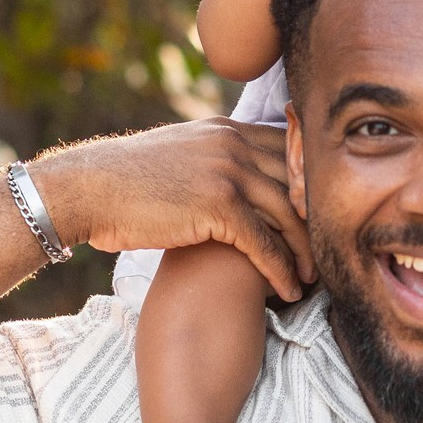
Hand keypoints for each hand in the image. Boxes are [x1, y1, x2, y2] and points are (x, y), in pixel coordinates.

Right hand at [29, 119, 310, 300]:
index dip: (312, 188)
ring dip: (308, 252)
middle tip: (333, 253)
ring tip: (316, 280)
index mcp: (229, 130)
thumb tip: (236, 178)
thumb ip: (216, 158)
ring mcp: (230, 172)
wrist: (89, 187)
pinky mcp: (219, 205)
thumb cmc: (128, 180)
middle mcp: (236, 144)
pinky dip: (283, 272)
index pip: (292, 153)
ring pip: (290, 215)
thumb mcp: (181, 153)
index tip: (324, 218)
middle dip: (319, 221)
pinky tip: (290, 293)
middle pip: (299, 183)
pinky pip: (266, 244)